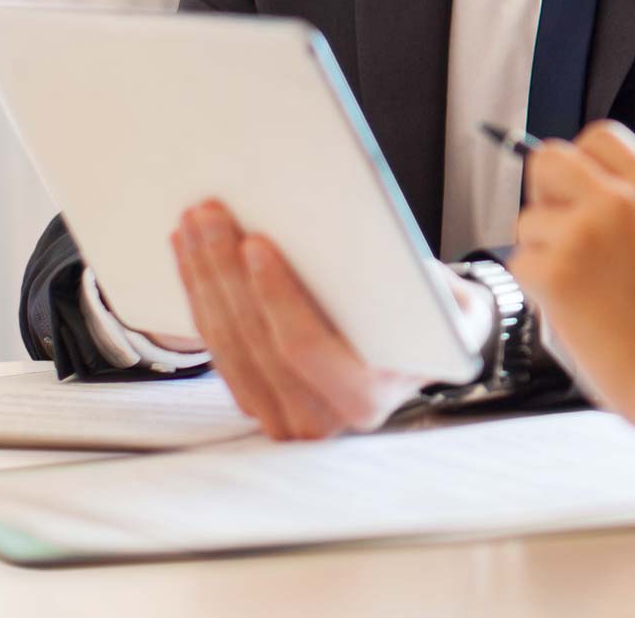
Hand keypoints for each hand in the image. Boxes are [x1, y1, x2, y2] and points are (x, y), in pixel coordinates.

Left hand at [169, 199, 476, 438]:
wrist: (424, 351)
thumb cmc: (435, 318)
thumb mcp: (445, 300)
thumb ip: (413, 282)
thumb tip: (358, 232)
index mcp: (367, 398)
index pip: (305, 348)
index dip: (275, 294)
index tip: (254, 242)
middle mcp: (321, 420)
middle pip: (254, 341)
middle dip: (224, 271)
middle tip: (208, 213)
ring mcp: (282, 416)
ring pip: (226, 343)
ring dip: (204, 277)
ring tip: (195, 222)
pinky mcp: (256, 400)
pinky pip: (215, 347)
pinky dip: (199, 294)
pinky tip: (190, 252)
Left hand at [509, 120, 634, 422]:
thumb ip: (634, 207)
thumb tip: (577, 194)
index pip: (596, 137)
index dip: (581, 167)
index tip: (581, 197)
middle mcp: (618, 199)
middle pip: (548, 160)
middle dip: (547, 196)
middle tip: (565, 238)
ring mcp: (583, 233)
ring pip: (528, 221)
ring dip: (543, 254)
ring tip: (585, 291)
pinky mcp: (555, 272)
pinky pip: (521, 264)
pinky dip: (538, 290)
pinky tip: (575, 311)